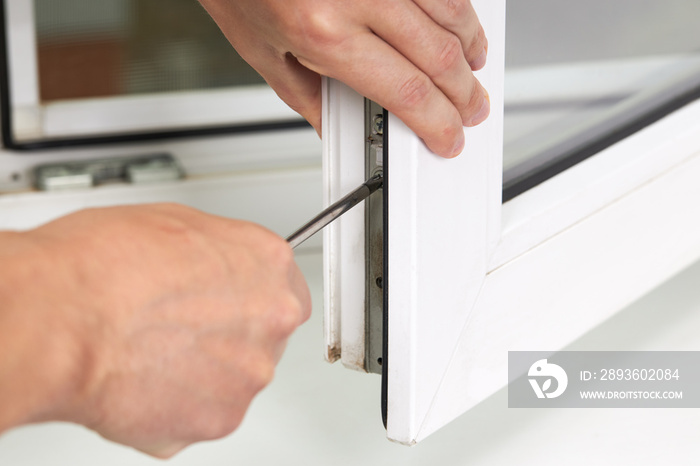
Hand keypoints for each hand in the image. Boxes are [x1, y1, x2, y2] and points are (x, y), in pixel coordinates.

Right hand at [0, 204, 310, 457]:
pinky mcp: (218, 420)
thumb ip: (217, 250)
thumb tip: (215, 263)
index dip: (250, 296)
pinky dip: (177, 405)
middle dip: (228, 334)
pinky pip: (203, 413)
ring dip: (203, 372)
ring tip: (150, 354)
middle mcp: (271, 320)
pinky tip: (142, 381)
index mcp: (268, 264)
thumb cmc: (102, 266)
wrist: (62, 319)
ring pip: (233, 377)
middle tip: (179, 328)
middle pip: (262, 334)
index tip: (233, 303)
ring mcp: (248, 375)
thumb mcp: (174, 222)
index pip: (283, 286)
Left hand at [199, 0, 488, 157]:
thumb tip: (334, 128)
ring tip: (471, 66)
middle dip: (464, 94)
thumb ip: (306, 96)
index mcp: (323, 31)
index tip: (447, 136)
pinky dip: (456, 5)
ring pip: (453, 10)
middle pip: (441, 56)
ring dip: (470, 47)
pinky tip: (455, 20)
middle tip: (469, 108)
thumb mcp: (260, 50)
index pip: (406, 91)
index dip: (438, 123)